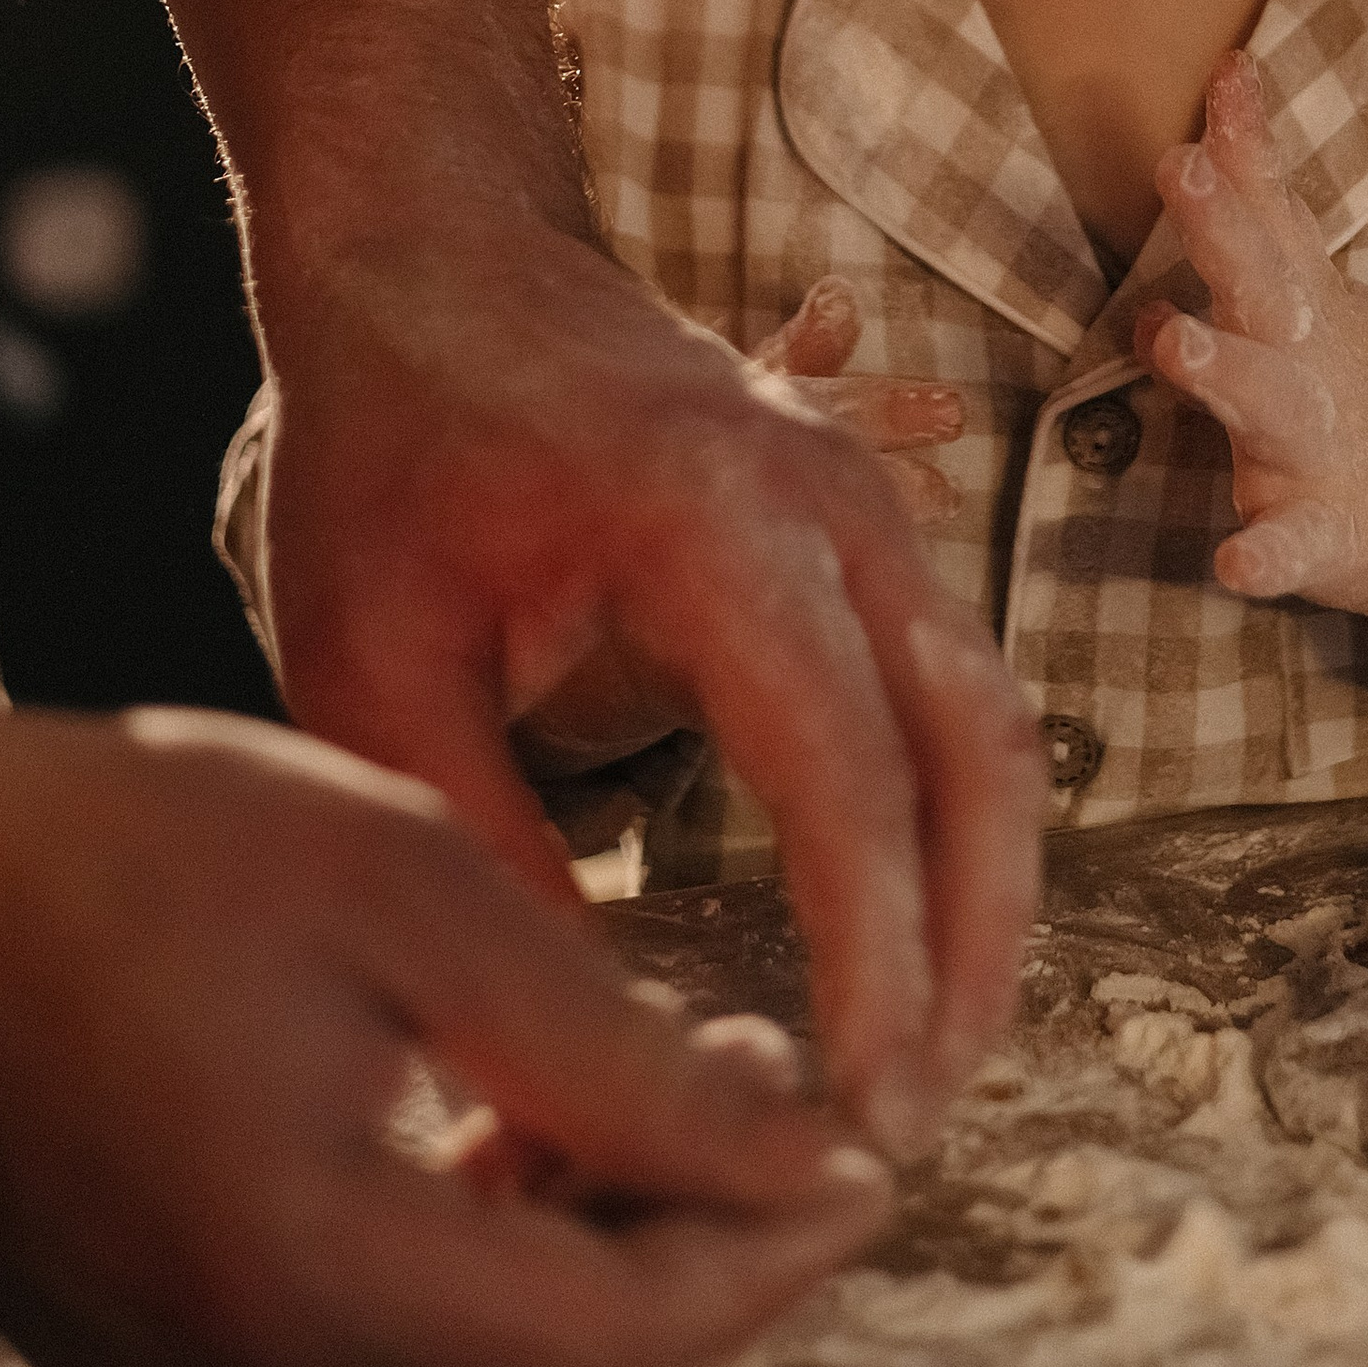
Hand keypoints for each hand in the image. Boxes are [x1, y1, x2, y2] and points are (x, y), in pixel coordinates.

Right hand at [0, 676, 890, 1366]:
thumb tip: (804, 1153)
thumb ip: (615, 1050)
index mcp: (303, 1278)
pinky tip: (542, 1135)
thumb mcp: (411, 894)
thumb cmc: (139, 844)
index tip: (870, 1150)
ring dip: (612, 1276)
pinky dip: (495, 1278)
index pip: (618, 1333)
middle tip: (810, 1137)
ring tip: (692, 1102)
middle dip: (715, 1277)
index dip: (767, 1250)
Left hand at [247, 200, 1040, 1162]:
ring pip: (992, 716)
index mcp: (719, 523)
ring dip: (986, 889)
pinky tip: (917, 930)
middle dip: (972, 949)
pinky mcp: (863, 516)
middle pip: (976, 748)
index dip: (874, 957)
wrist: (433, 249)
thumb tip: (576, 1034)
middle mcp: (832, 500)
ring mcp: (866, 496)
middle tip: (917, 1117)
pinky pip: (954, 680)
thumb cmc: (387, 440)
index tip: (864, 1105)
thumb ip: (479, 846)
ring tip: (934, 1055)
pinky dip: (960, 814)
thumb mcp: (374, 661)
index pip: (848, 774)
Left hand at [1138, 54, 1367, 669]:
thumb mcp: (1306, 281)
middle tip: (1176, 166)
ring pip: (1262, 399)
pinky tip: (1234, 564)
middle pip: (1260, 281)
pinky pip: (1291, 543)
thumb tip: (1219, 88)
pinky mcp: (1328, 530)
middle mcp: (1305, 358)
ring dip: (1216, 366)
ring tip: (1167, 336)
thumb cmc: (1342, 371)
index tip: (1226, 74)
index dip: (1244, 145)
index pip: (1271, 207)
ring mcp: (1318, 442)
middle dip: (1218, 226)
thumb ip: (1256, 194)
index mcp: (1300, 300)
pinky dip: (1266, 554)